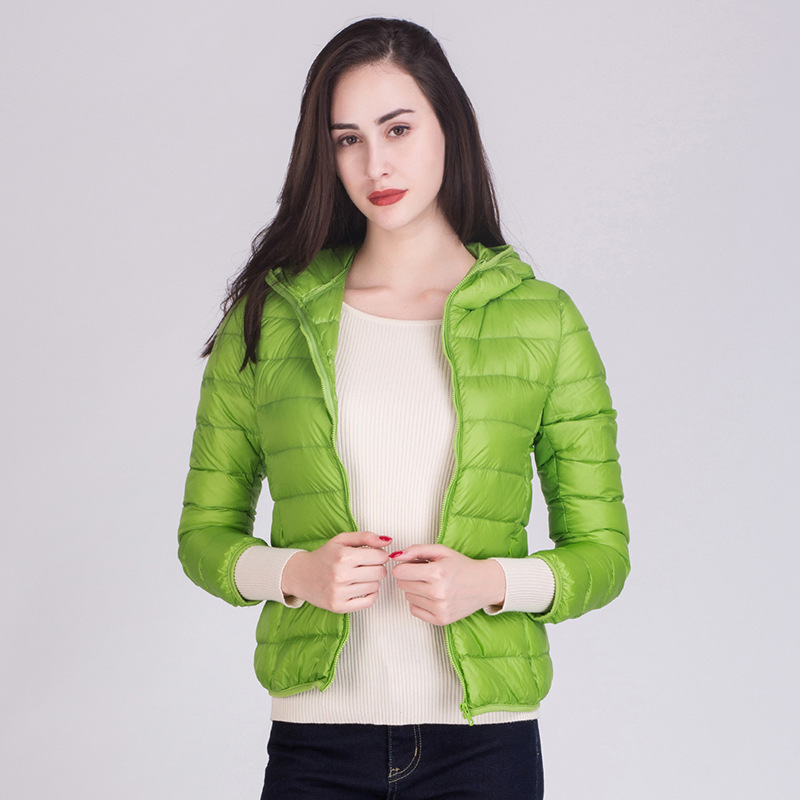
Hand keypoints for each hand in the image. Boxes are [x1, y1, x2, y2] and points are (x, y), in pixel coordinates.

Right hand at [281, 531, 391, 612]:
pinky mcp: (339, 606)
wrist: (300, 575)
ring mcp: (340, 592)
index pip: (380, 557)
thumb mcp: (342, 540)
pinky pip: (369, 602)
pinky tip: (362, 587)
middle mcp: (341, 575)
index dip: (380, 555)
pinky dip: (370, 594)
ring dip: (372, 580)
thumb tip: (388, 541)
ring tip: (360, 576)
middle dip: (377, 567)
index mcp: (343, 556)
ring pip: (375, 586)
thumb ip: (366, 537)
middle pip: (380, 572)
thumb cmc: (323, 556)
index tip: (373, 555)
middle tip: (367, 566)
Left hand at [390, 545, 505, 624]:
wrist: (484, 584)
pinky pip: (414, 610)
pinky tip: (431, 596)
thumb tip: (396, 556)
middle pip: (402, 585)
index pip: (399, 572)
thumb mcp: (441, 551)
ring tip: (431, 584)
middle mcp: (438, 592)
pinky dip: (419, 603)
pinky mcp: (441, 620)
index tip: (413, 564)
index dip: (404, 566)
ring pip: (408, 597)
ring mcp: (440, 608)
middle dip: (409, 577)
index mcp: (437, 573)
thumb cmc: (462, 566)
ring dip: (415, 590)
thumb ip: (416, 550)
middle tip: (424, 574)